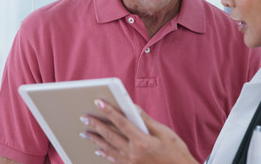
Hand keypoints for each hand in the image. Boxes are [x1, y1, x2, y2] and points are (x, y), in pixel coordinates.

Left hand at [80, 99, 197, 163]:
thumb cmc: (176, 152)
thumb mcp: (164, 133)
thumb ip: (146, 120)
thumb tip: (133, 108)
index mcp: (142, 141)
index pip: (121, 122)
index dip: (109, 111)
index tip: (99, 102)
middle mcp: (133, 152)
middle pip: (110, 136)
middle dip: (96, 125)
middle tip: (84, 117)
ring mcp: (131, 161)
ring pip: (108, 148)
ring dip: (96, 139)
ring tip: (85, 132)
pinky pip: (114, 159)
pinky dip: (105, 153)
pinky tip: (98, 149)